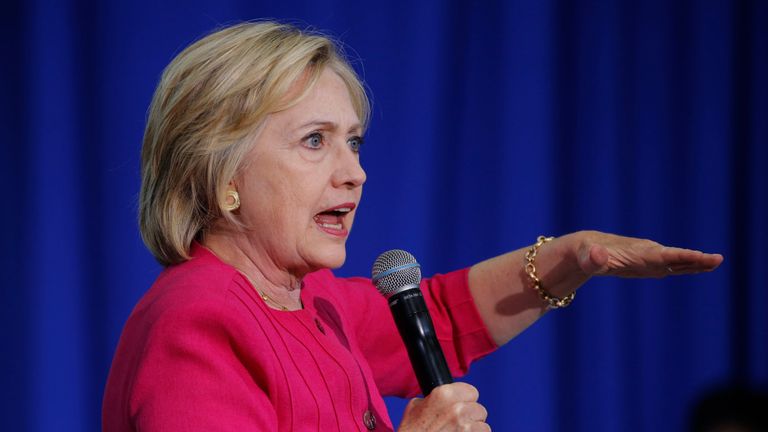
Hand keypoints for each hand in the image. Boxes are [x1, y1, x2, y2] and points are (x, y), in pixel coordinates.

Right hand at [398, 382, 489, 431]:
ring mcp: (466, 428)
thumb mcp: (415, 408)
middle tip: (456, 425)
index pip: (471, 391)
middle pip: (479, 409)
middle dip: (471, 418)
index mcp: (444, 394)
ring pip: (483, 426)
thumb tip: (445, 399)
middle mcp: (457, 409)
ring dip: (474, 431)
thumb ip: (434, 399)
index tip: (460, 407)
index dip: (465, 400)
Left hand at [573, 231, 722, 277]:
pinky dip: (686, 266)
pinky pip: (671, 266)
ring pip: (676, 261)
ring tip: (716, 262)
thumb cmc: (586, 254)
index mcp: (637, 253)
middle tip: (718, 259)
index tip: (701, 257)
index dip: (683, 257)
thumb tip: (596, 256)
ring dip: (696, 263)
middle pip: (676, 257)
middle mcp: (647, 253)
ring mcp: (650, 259)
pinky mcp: (648, 265)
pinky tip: (700, 268)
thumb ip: (593, 259)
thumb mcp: (587, 258)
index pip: (664, 256)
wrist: (585, 248)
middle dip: (696, 259)